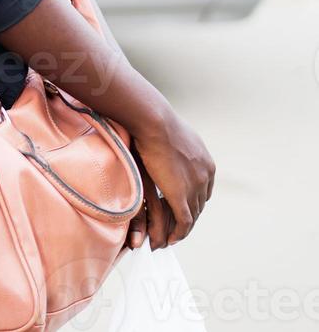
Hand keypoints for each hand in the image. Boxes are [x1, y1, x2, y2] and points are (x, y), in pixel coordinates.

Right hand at [130, 112, 214, 248]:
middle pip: (200, 204)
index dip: (193, 200)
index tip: (182, 206)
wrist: (155, 122)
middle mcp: (206, 176)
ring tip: (172, 235)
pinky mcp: (181, 196)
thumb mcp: (176, 136)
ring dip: (183, 227)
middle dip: (189, 215)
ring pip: (193, 215)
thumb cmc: (157, 123)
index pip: (204, 190)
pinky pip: (184, 222)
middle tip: (176, 226)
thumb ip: (178, 147)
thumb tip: (168, 141)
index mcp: (207, 163)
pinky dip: (179, 233)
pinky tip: (171, 238)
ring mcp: (195, 187)